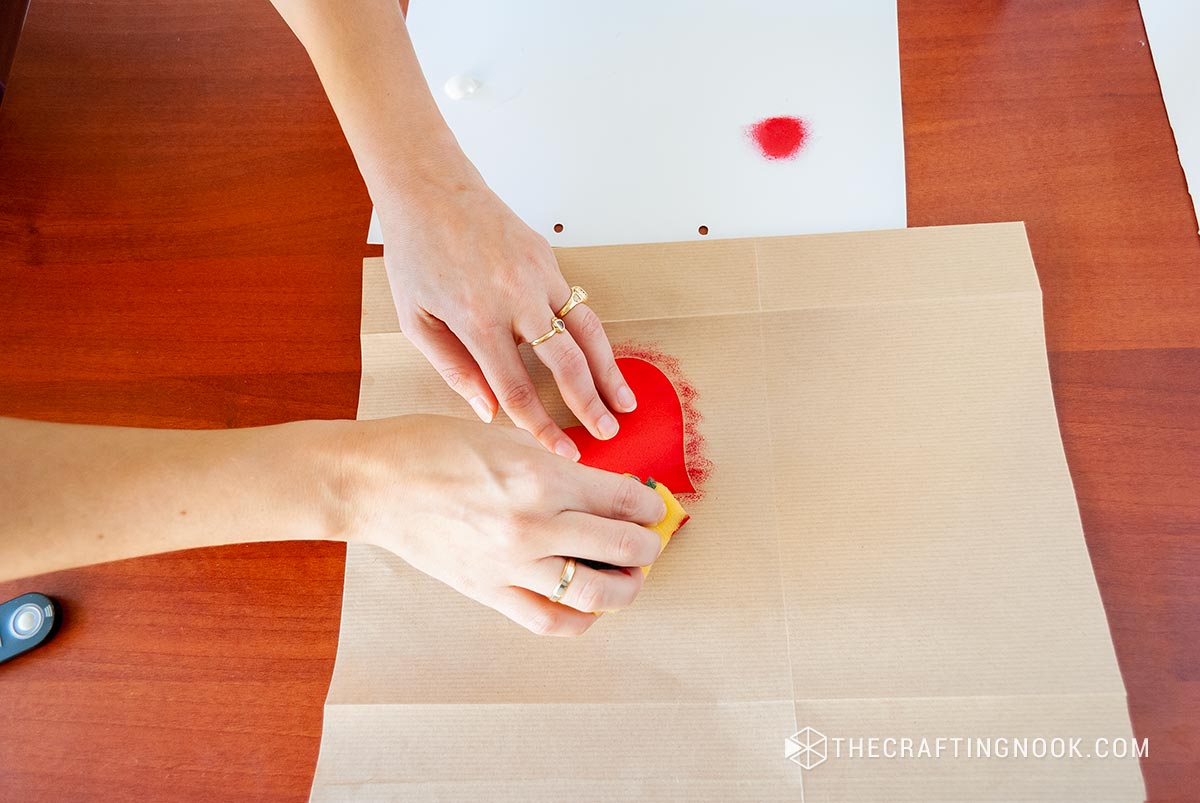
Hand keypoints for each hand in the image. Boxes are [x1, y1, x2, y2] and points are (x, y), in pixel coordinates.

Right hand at [338, 415, 668, 635]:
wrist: (375, 482)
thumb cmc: (434, 447)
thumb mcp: (508, 437)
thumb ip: (560, 463)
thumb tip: (604, 484)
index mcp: (541, 477)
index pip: (624, 498)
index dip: (650, 503)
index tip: (654, 505)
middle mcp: (533, 525)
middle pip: (622, 547)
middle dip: (648, 544)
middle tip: (650, 539)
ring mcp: (510, 566)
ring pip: (595, 593)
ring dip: (627, 587)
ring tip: (630, 576)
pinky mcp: (489, 592)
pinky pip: (549, 621)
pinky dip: (580, 619)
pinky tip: (590, 606)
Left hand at [376, 167, 636, 459]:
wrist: (429, 188)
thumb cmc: (415, 254)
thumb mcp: (418, 319)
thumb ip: (454, 369)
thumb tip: (488, 411)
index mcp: (477, 319)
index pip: (516, 387)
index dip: (542, 426)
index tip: (562, 451)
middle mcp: (515, 298)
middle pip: (566, 364)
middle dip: (590, 404)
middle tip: (609, 433)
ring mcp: (538, 275)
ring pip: (587, 332)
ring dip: (610, 370)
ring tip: (625, 402)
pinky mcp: (549, 258)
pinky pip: (577, 306)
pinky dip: (594, 338)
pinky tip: (602, 362)